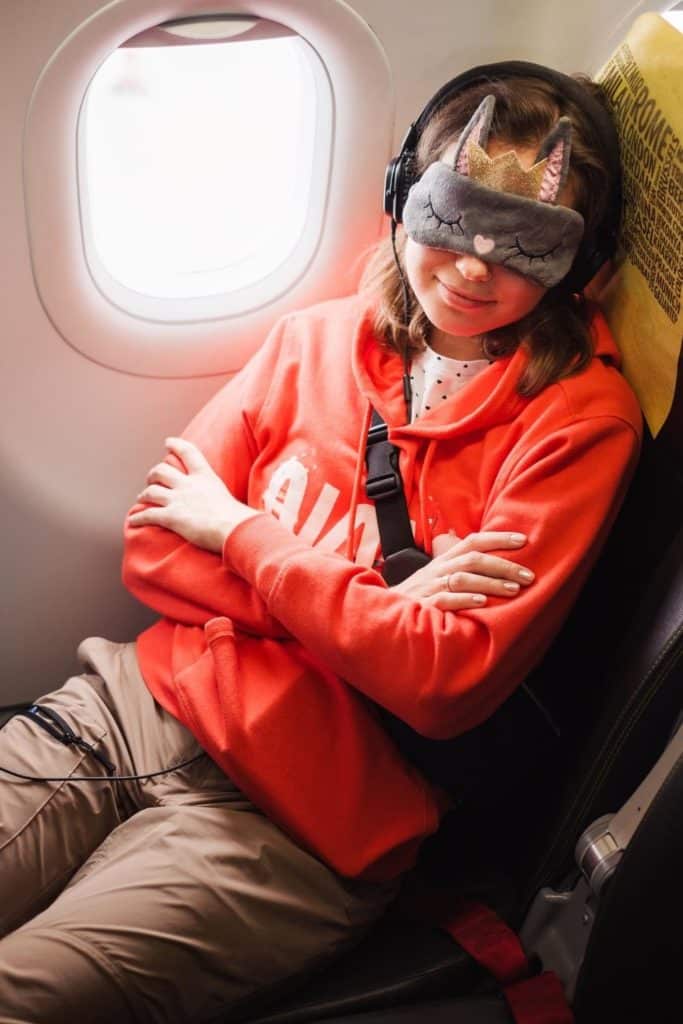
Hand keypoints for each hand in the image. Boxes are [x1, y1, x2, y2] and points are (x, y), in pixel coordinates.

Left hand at [127, 438, 258, 552]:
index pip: (188, 453)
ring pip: (151, 490)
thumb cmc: (239, 519)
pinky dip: (138, 517)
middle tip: (151, 479)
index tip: (168, 442)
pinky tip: (133, 521)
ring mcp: (178, 500)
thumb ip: (226, 500)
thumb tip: (242, 512)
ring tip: (141, 498)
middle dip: (153, 474)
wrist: (235, 529)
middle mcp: (189, 485)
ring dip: (144, 494)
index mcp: (205, 477)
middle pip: (162, 471)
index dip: (175, 445)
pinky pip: (148, 514)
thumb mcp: (232, 499)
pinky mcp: (171, 517)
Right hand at [392, 532, 533, 609]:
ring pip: (462, 578)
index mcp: (444, 560)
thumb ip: (462, 569)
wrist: (386, 613)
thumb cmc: (419, 595)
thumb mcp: (438, 576)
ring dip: (489, 583)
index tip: (523, 541)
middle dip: (503, 565)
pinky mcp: (424, 605)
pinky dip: (464, 599)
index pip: (473, 541)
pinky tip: (482, 602)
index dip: (498, 538)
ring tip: (513, 590)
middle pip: (473, 559)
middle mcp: (438, 570)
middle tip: (528, 575)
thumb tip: (496, 565)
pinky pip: (445, 600)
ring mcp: (430, 586)